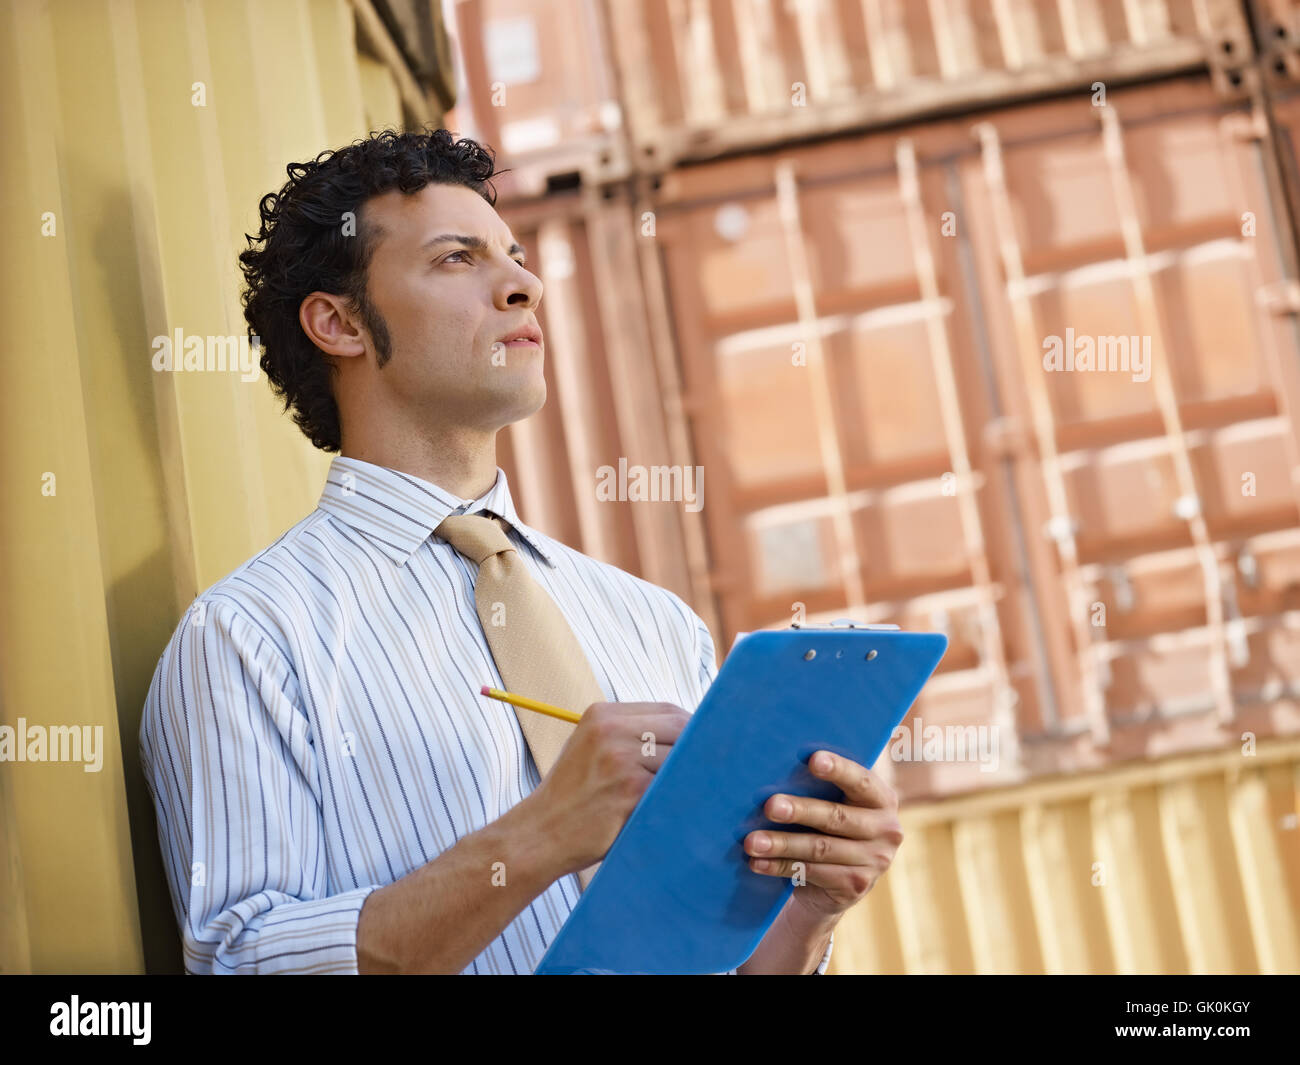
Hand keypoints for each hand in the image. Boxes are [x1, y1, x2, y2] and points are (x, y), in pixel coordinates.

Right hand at [524, 702, 690, 875]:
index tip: (704, 745)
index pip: (667, 709)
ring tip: (690, 791)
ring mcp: (621, 758)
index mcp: (602, 714)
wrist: (541, 833)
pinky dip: (679, 796)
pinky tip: (678, 807)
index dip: (691, 728)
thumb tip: (686, 734)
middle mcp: (610, 729)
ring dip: (689, 776)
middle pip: (679, 728)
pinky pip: (672, 786)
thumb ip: (629, 735)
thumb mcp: (591, 747)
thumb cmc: (572, 795)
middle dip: (697, 749)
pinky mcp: (632, 789)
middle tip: (706, 770)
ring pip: (680, 758)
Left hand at [743, 750, 902, 919]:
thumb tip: (775, 767)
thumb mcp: (837, 803)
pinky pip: (811, 872)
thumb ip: (822, 787)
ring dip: (781, 844)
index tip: (813, 760)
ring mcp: (874, 861)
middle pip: (836, 817)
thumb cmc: (830, 826)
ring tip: (751, 841)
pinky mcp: (855, 886)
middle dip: (800, 811)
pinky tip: (757, 862)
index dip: (839, 769)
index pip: (861, 781)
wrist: (839, 882)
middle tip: (770, 806)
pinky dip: (780, 866)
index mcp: (882, 799)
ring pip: (819, 849)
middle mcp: (886, 830)